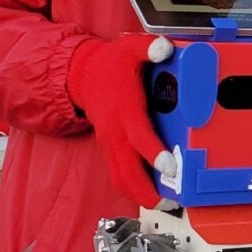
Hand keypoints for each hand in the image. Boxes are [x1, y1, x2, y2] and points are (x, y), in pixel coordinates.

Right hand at [67, 34, 171, 209]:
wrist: (81, 74)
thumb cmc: (110, 64)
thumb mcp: (129, 48)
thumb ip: (148, 48)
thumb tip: (163, 47)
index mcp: (124, 110)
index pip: (139, 136)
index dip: (153, 153)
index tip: (169, 167)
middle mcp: (115, 132)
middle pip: (127, 168)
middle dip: (145, 188)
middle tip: (168, 202)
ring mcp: (110, 143)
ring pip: (120, 176)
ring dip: (138, 193)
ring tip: (163, 204)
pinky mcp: (109, 148)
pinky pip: (118, 173)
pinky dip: (131, 187)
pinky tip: (148, 195)